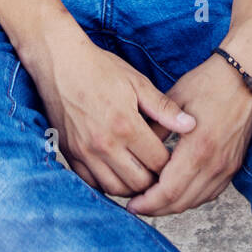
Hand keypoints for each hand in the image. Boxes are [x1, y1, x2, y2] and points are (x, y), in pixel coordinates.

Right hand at [27, 35, 197, 197]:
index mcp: (126, 125)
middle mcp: (105, 144)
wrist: (60, 62)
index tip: (171, 157)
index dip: (169, 163)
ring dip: (131, 186)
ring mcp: (85, 152)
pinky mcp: (70, 154)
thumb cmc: (100, 68)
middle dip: (153, 179)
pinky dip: (106, 184)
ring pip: (115, 189)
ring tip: (139, 173)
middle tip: (158, 170)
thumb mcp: (137, 82)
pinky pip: (91, 184)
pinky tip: (115, 172)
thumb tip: (191, 125)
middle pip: (139, 182)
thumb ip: (164, 108)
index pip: (158, 162)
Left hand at [124, 51, 251, 215]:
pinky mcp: (234, 165)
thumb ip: (155, 128)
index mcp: (198, 148)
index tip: (132, 204)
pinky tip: (178, 192)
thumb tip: (135, 149)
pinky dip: (192, 198)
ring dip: (174, 206)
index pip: (169, 190)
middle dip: (157, 209)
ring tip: (153, 201)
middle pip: (181, 202)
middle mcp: (214, 163)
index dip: (148, 202)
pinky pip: (211, 193)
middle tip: (137, 206)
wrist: (244, 76)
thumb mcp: (174, 100)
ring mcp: (227, 167)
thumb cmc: (208, 83)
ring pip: (197, 201)